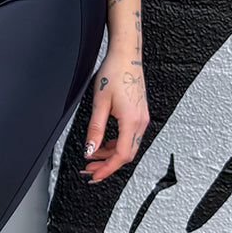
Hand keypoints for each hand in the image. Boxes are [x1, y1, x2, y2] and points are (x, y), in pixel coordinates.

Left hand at [82, 53, 148, 181]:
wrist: (126, 57)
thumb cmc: (114, 73)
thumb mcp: (99, 103)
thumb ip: (95, 129)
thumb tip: (90, 149)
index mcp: (132, 121)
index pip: (121, 155)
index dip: (107, 169)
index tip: (94, 176)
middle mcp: (140, 122)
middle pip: (126, 155)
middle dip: (107, 165)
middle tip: (89, 169)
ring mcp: (142, 119)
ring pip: (128, 147)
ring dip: (110, 155)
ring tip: (92, 156)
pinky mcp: (139, 115)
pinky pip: (129, 137)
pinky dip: (116, 145)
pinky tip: (104, 144)